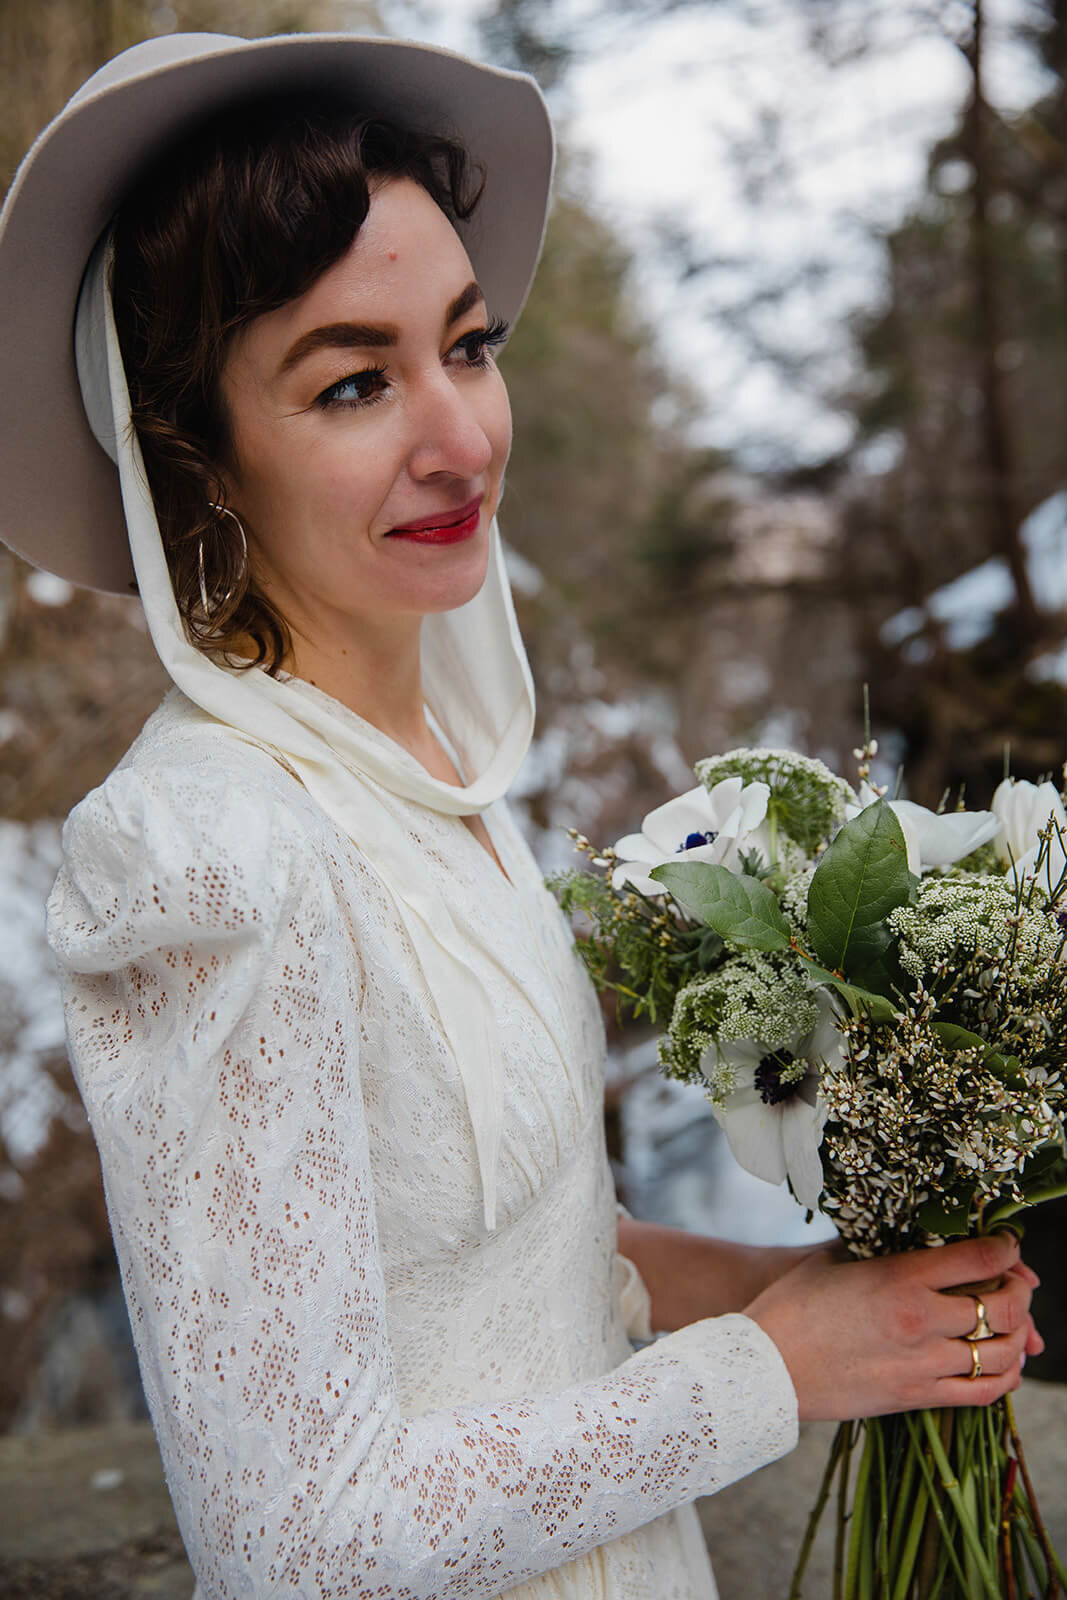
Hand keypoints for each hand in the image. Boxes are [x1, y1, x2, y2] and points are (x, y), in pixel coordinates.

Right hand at [743, 1231, 1043, 1421]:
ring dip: (1019, 1335)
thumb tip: (916, 1234)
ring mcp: (923, 1364)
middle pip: (1004, 1307)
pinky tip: (1003, 1363)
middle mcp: (921, 1321)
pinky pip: (983, 1393)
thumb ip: (881, 1244)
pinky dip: (1005, 1377)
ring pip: (1002, 1353)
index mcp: (901, 1278)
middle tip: (1016, 1282)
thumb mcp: (835, 1258)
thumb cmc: (792, 1304)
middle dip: (1021, 1291)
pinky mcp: (917, 1397)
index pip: (980, 1257)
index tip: (1006, 1243)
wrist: (765, 1367)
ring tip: (1014, 1323)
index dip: (1006, 1247)